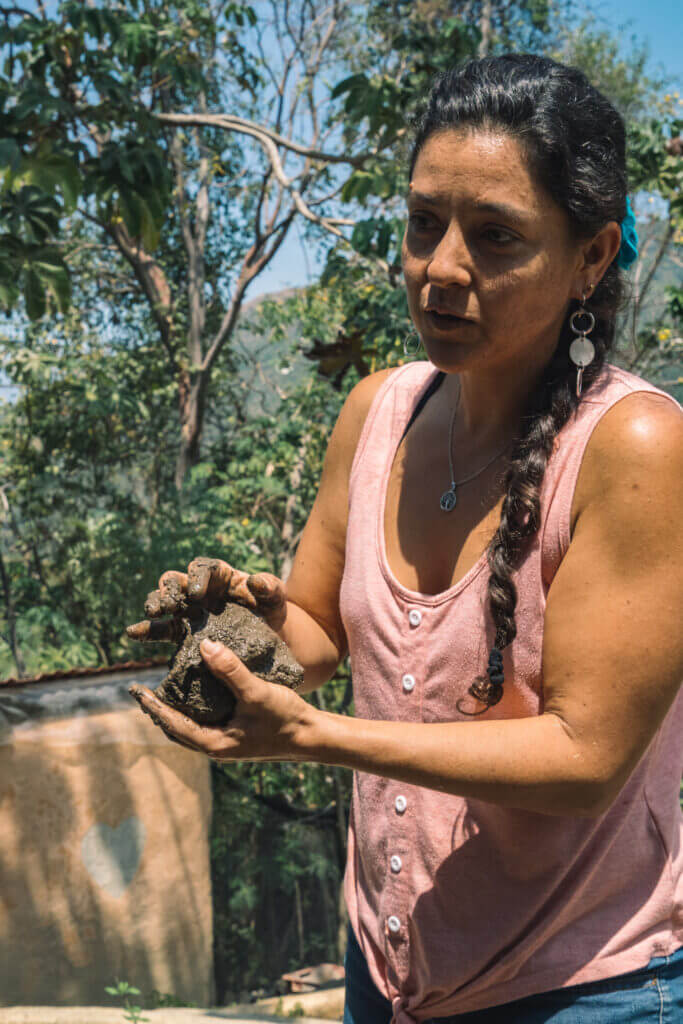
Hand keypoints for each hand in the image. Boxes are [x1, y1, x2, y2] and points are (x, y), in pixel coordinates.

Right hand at [125, 556, 286, 643]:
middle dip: (170, 590)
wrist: (271, 639)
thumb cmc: (273, 612)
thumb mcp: (277, 598)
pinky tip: (134, 633)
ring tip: (153, 613)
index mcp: (219, 576)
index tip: (197, 593)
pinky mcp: (183, 631)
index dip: (197, 577)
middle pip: (176, 581)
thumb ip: (271, 587)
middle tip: (170, 604)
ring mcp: (189, 610)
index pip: (202, 568)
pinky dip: (147, 630)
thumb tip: (256, 580)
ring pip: (165, 601)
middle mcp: (200, 589)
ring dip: (156, 604)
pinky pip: (161, 628)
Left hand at [128, 637, 314, 762]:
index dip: (152, 707)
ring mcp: (226, 742)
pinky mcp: (237, 735)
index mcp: (213, 743)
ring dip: (177, 710)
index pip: (171, 724)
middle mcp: (216, 746)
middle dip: (159, 710)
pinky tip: (199, 691)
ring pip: (191, 727)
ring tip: (166, 688)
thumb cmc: (286, 719)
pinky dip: (196, 708)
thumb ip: (231, 670)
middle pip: (176, 729)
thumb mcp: (257, 692)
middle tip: (144, 690)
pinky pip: (207, 721)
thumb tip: (204, 646)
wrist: (313, 737)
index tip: (134, 691)